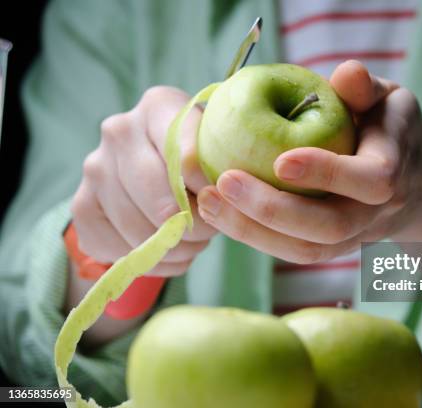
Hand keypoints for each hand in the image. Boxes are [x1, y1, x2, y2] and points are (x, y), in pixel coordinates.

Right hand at [71, 86, 216, 276]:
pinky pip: (117, 249)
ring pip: (139, 229)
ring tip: (190, 244)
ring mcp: (94, 168)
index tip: (220, 202)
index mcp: (159, 106)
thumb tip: (216, 200)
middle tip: (208, 233)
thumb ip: (219, 167)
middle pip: (162, 200)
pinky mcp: (81, 205)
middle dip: (192, 227)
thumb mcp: (215, 151)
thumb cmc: (198, 160)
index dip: (207, 190)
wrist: (155, 171)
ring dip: (173, 249)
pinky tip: (164, 252)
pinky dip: (148, 262)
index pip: (185, 156)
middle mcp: (119, 131)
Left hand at [196, 60, 421, 265]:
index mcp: (395, 170)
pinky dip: (255, 236)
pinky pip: (294, 251)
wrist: (415, 180)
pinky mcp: (332, 247)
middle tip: (224, 182)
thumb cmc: (390, 128)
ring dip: (254, 231)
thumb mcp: (388, 99)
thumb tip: (346, 72)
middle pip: (330, 228)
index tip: (280, 160)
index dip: (328, 173)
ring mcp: (355, 236)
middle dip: (274, 210)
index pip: (371, 181)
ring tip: (209, 202)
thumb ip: (366, 88)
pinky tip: (221, 213)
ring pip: (307, 250)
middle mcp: (377, 213)